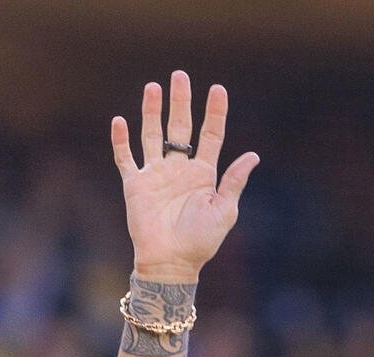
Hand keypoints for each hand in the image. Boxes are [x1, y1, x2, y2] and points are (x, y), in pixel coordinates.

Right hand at [111, 70, 259, 280]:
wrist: (171, 263)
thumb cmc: (201, 242)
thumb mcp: (225, 210)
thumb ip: (234, 181)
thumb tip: (253, 155)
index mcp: (203, 174)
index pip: (211, 135)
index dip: (215, 113)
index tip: (218, 89)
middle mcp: (179, 170)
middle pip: (180, 128)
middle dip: (180, 102)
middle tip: (180, 75)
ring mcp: (156, 175)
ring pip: (152, 135)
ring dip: (152, 111)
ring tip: (153, 87)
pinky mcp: (135, 185)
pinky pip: (126, 158)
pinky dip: (121, 141)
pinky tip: (120, 120)